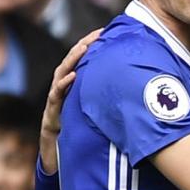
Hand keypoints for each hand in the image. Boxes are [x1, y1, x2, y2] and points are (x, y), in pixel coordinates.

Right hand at [41, 28, 101, 173]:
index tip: (107, 32)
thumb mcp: (97, 114)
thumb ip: (109, 102)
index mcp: (75, 87)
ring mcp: (55, 100)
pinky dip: (63, 84)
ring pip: (62, 73)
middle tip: (98, 34)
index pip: (83, 61)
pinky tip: (73, 76)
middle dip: (84, 46)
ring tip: (84, 47)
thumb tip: (138, 93)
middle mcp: (64, 89)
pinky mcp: (50, 112)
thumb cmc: (80, 133)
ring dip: (72, 59)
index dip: (93, 45)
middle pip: (72, 61)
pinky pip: (56, 95)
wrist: (60, 157)